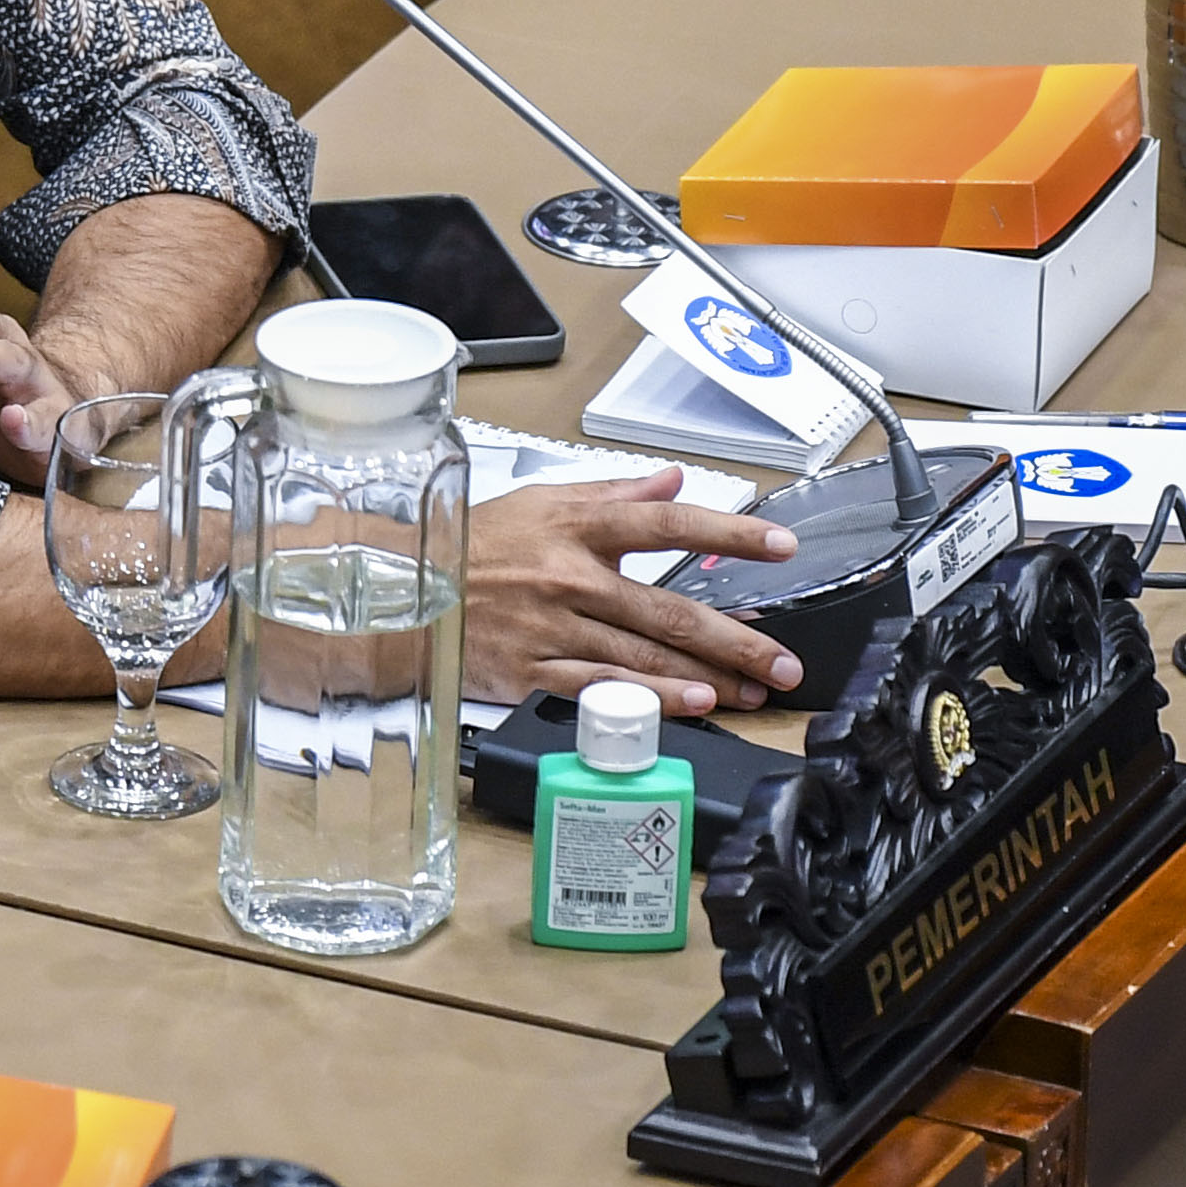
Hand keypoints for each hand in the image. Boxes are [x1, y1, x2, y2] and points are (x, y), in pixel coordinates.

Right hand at [467, 469, 807, 715]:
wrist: (404, 593)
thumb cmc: (472, 546)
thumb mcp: (540, 502)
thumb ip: (612, 494)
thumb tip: (670, 481)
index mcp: (576, 526)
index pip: (667, 524)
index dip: (728, 535)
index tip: (779, 546)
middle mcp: (570, 576)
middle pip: (669, 608)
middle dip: (735, 638)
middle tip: (781, 661)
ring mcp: (553, 627)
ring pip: (644, 654)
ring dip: (707, 676)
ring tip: (753, 690)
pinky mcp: (533, 670)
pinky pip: (604, 687)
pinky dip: (651, 698)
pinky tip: (691, 705)